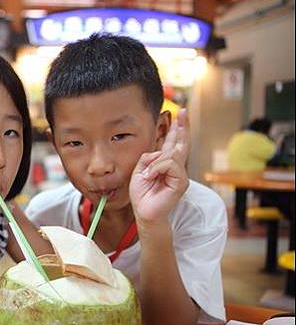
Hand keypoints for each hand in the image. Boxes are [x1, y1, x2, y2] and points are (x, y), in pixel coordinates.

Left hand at [129, 109, 189, 223]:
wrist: (144, 212)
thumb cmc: (142, 194)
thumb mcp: (139, 171)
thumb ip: (147, 158)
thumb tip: (157, 154)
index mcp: (164, 164)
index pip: (172, 143)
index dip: (176, 129)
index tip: (180, 114)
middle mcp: (175, 167)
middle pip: (180, 143)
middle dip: (182, 127)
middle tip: (184, 112)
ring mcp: (180, 174)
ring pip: (171, 155)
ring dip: (155, 164)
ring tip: (147, 175)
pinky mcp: (181, 182)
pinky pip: (169, 165)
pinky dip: (156, 169)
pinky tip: (150, 178)